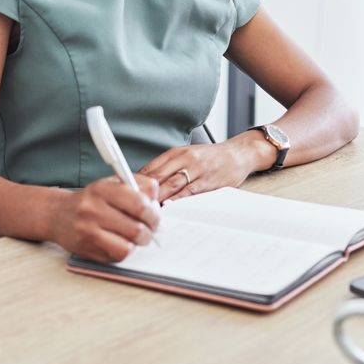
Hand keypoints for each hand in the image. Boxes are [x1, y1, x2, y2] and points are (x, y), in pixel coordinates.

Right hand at [50, 175, 159, 262]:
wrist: (58, 215)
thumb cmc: (91, 200)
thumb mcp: (111, 184)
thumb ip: (137, 187)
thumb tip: (156, 201)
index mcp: (102, 189)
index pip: (139, 202)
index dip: (153, 211)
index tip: (154, 214)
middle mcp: (92, 209)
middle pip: (136, 227)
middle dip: (150, 230)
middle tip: (150, 228)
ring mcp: (88, 231)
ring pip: (129, 245)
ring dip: (139, 243)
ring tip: (137, 237)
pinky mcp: (87, 249)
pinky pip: (117, 256)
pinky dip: (125, 250)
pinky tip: (122, 243)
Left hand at [140, 135, 268, 202]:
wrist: (238, 154)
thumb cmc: (210, 158)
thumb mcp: (186, 156)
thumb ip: (168, 168)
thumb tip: (145, 185)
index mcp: (175, 153)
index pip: (150, 168)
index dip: (136, 182)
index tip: (125, 195)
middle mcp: (184, 158)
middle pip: (157, 176)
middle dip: (143, 192)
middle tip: (131, 206)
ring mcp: (196, 169)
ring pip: (171, 184)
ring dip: (158, 198)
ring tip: (146, 211)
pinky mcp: (208, 180)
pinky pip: (189, 192)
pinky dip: (177, 201)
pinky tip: (169, 209)